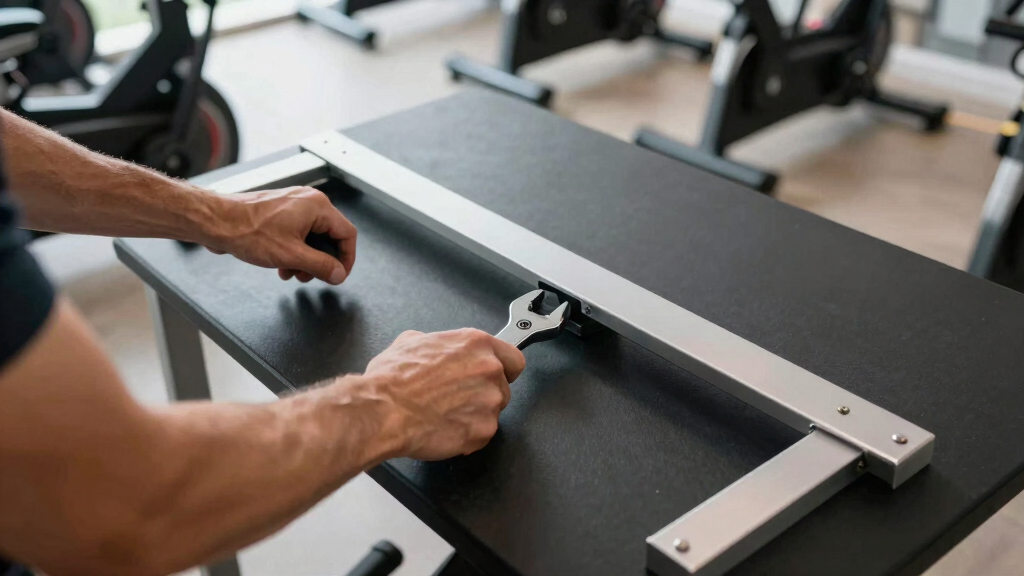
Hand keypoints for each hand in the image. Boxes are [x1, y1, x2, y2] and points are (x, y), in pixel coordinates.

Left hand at [206, 187, 356, 283]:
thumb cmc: (248, 231)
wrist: (217, 222)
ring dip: (305, 260)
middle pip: (330, 237)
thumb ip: (321, 266)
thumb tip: (339, 274)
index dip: (346, 259)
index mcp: (317, 206)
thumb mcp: (292, 255)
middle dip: (320, 261)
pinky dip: (294, 251)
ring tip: (290, 272)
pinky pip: (298, 234)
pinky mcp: (281, 212)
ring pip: (313, 238)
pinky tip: (281, 264)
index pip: (347, 234)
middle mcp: (308, 201)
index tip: (339, 275)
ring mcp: (294, 205)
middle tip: (309, 276)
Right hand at [361, 329, 525, 459]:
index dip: (504, 370)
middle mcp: (489, 369)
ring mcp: (489, 401)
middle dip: (483, 395)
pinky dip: (467, 436)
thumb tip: (434, 347)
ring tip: (445, 415)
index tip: (497, 377)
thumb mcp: (410, 341)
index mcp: (475, 344)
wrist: (383, 411)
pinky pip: (482, 435)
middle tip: (456, 399)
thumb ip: (436, 342)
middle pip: (502, 387)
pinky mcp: (483, 430)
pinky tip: (445, 429)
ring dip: (475, 415)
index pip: (513, 359)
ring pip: (493, 412)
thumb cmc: (392, 379)